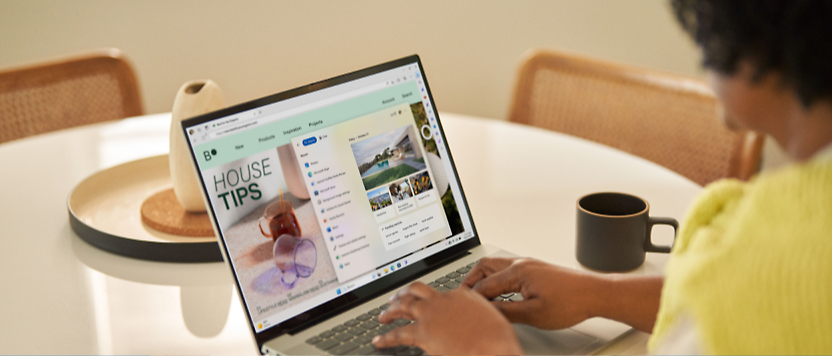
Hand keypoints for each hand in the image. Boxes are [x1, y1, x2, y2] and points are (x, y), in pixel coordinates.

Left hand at [372, 282, 522, 354]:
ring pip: (404, 306)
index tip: (429, 302)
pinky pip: (399, 334)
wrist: (493, 347)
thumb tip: (473, 323)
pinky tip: (379, 340)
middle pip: (417, 291)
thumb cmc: (497, 339)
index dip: (433, 298)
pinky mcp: (422, 333)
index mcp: (461, 295)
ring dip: (391, 310)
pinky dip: (386, 337)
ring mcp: (431, 315)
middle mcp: (443, 300)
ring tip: (383, 316)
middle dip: (404, 294)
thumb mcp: (492, 319)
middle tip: (396, 299)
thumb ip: (477, 316)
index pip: (442, 292)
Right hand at [463, 257, 605, 329]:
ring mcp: (529, 264)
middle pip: (484, 267)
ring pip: (496, 266)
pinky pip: (507, 268)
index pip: (484, 285)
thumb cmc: (571, 302)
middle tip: (462, 297)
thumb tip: (487, 313)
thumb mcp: (534, 314)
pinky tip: (499, 290)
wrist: (595, 293)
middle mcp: (521, 263)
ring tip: (477, 294)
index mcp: (517, 271)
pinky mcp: (536, 269)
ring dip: (483, 278)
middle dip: (470, 281)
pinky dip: (496, 278)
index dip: (472, 299)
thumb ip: (507, 312)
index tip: (464, 309)